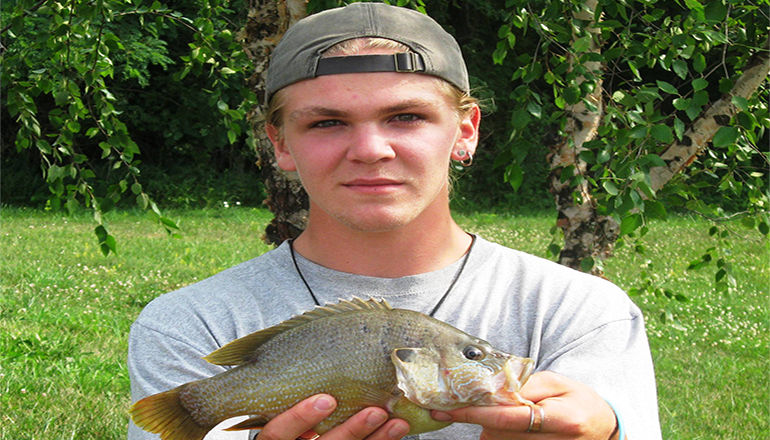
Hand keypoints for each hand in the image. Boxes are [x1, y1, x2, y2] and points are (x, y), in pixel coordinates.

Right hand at [255, 394, 409, 439]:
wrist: (304, 431)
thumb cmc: (289, 409)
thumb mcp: (281, 402)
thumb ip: (293, 391)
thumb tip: (320, 355)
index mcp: (274, 437)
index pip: (277, 433)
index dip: (300, 418)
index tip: (327, 399)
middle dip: (350, 431)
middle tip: (375, 411)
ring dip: (375, 439)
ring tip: (397, 421)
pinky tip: (396, 428)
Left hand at [431, 372, 618, 439]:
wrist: (603, 427)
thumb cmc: (580, 401)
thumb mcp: (558, 383)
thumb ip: (525, 385)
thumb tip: (492, 389)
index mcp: (561, 420)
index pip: (508, 417)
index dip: (475, 412)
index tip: (448, 410)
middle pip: (498, 431)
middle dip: (482, 413)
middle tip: (476, 397)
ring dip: (491, 424)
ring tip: (508, 409)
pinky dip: (498, 433)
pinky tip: (510, 423)